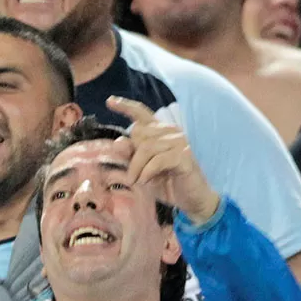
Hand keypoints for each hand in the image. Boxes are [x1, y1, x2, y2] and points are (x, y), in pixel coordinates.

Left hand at [106, 96, 220, 223]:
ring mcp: (179, 142)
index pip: (142, 113)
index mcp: (159, 131)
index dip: (126, 106)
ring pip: (146, 148)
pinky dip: (148, 172)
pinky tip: (146, 181)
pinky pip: (158, 160)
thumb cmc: (166, 183)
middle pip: (139, 135)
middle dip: (131, 158)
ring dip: (137, 168)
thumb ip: (130, 156)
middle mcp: (170, 132)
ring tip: (138, 181)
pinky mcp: (184, 156)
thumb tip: (118, 142)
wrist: (190, 199)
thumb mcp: (142, 170)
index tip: (109, 101)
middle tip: (132, 177)